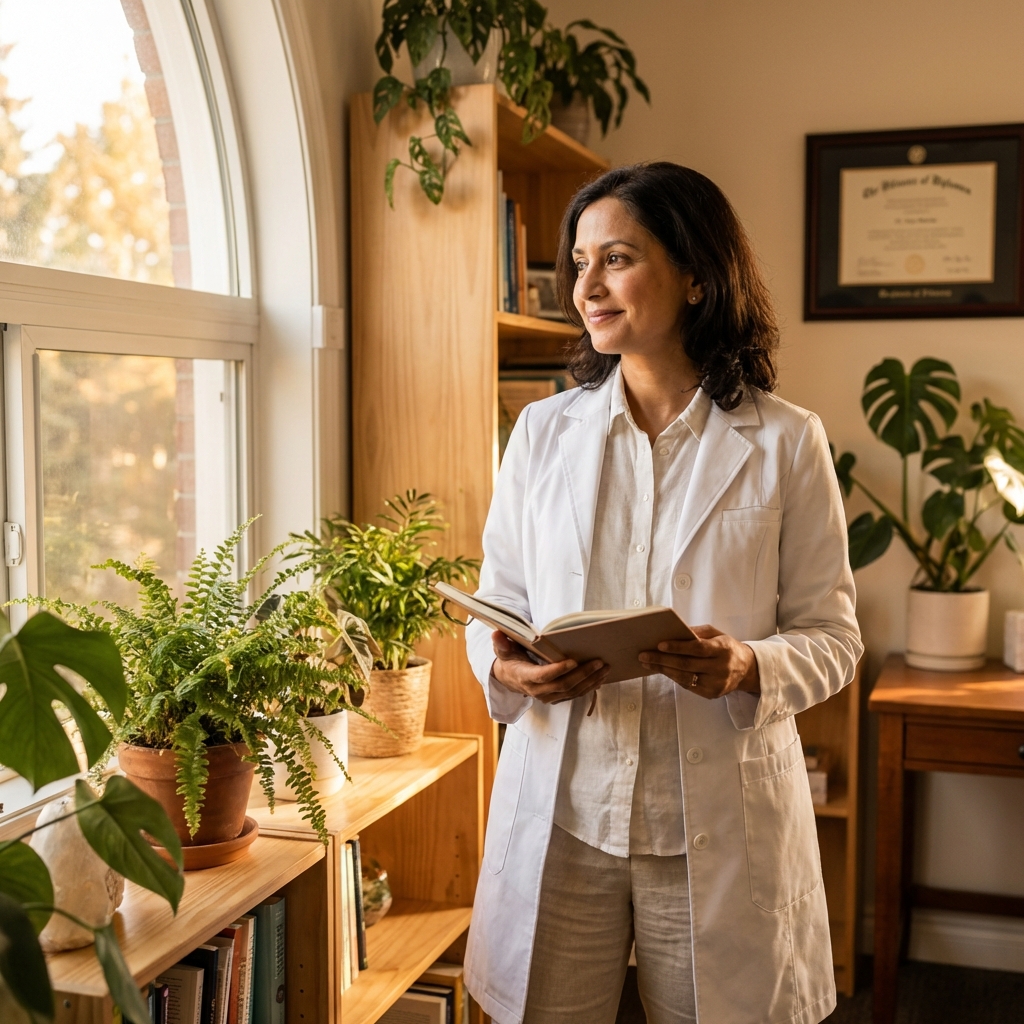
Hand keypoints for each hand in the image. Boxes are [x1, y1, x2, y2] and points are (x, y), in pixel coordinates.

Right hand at [490, 631, 608, 705]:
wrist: (510, 679)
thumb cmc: (510, 660)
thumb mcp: (503, 651)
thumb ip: (501, 643)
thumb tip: (496, 634)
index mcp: (525, 677)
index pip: (543, 676)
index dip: (558, 670)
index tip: (573, 661)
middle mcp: (538, 691)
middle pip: (563, 685)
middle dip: (583, 674)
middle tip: (599, 662)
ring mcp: (549, 696)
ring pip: (572, 692)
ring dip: (591, 681)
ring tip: (605, 668)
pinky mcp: (557, 698)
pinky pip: (575, 695)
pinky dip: (589, 687)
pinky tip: (600, 677)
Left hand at [638, 625, 759, 698]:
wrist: (746, 669)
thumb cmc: (726, 647)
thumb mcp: (716, 633)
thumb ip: (697, 632)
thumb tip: (673, 631)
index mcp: (723, 649)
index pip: (697, 648)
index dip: (678, 647)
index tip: (659, 645)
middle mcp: (721, 668)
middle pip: (687, 665)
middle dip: (662, 660)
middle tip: (644, 655)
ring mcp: (716, 684)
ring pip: (685, 678)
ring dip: (663, 670)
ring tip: (647, 663)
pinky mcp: (712, 694)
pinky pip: (688, 686)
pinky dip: (673, 677)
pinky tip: (661, 670)